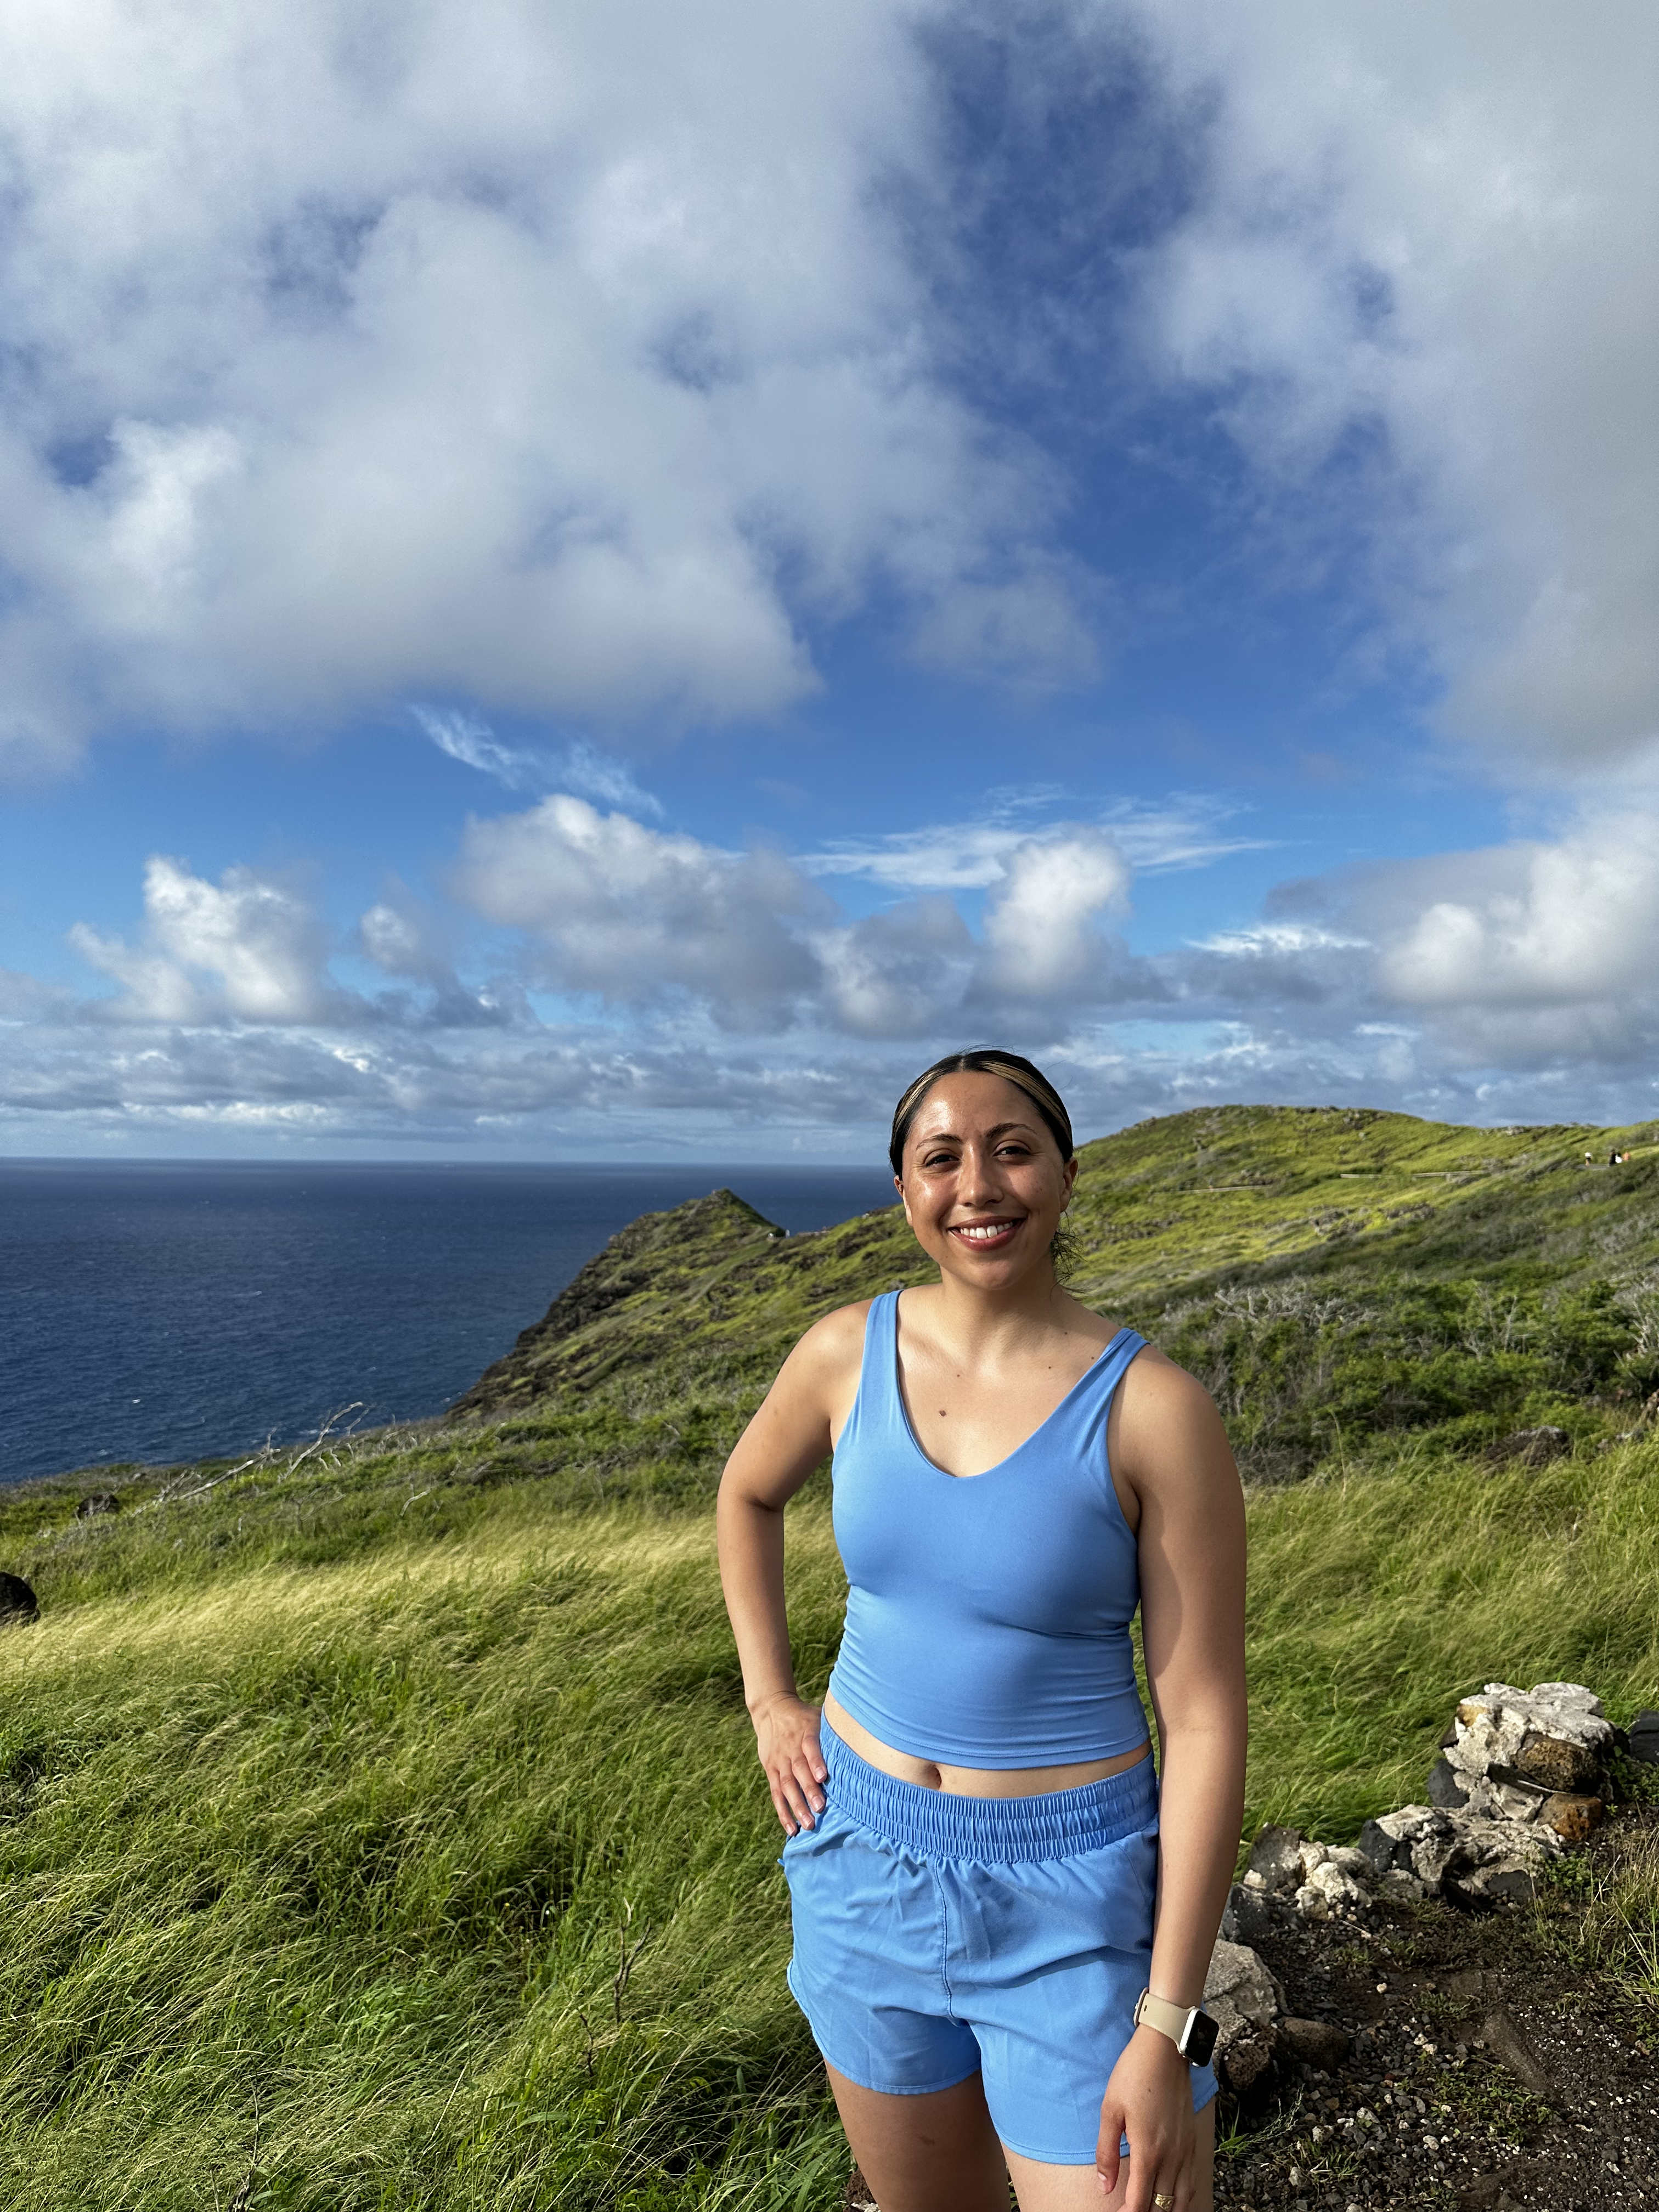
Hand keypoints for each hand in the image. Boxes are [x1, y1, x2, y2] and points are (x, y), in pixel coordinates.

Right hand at [751, 1694, 827, 1835]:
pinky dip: (783, 1812)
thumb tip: (865, 1739)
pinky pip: (776, 1793)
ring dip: (797, 1806)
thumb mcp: (819, 1715)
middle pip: (798, 1770)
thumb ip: (835, 1729)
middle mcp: (790, 1748)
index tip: (824, 1777)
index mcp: (805, 1733)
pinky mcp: (770, 1770)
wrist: (771, 1710)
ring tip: (808, 1824)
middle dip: (809, 1790)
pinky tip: (792, 1829)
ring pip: (786, 1785)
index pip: (810, 1747)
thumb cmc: (804, 1717)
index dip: (816, 1761)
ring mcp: (779, 1761)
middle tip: (820, 1808)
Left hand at [1096, 2026, 1203, 2208]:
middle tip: (1129, 2211)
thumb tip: (1104, 2187)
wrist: (1165, 2049)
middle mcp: (1172, 2156)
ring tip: (1151, 2210)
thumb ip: (1107, 2152)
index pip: (1140, 2202)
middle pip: (1162, 2205)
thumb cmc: (1134, 2075)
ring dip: (1166, 2209)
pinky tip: (1173, 2197)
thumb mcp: (1110, 2110)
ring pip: (1182, 2198)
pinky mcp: (1193, 2141)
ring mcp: (1186, 2150)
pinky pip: (1192, 2181)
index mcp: (1149, 2151)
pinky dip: (1183, 2197)